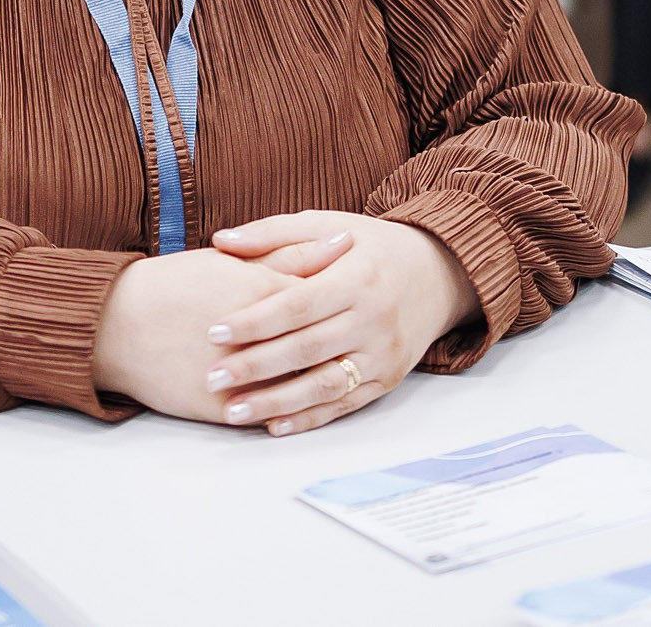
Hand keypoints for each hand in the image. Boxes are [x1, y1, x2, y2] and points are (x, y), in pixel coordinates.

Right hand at [89, 240, 347, 421]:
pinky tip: (304, 406)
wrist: (116, 324)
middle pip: (320, 348)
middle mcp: (258, 341)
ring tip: (342, 373)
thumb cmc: (172, 285)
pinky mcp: (223, 411)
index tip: (370, 296)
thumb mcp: (232, 262)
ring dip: (324, 383)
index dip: (351, 301)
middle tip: (369, 339)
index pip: (325, 302)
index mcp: (262, 295)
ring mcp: (241, 380)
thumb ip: (291, 252)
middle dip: (347, 345)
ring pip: (300, 388)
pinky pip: (269, 416)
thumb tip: (342, 243)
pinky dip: (290, 413)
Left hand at [202, 211, 478, 437]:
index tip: (214, 332)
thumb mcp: (328, 224)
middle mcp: (374, 319)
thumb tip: (220, 240)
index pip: (298, 304)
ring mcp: (383, 354)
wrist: (439, 274)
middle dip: (256, 366)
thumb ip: (273, 232)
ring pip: (325, 384)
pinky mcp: (388, 379)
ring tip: (233, 411)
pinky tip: (273, 425)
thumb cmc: (371, 247)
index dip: (255, 320)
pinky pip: (345, 404)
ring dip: (277, 402)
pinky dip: (309, 418)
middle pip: (307, 348)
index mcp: (357, 278)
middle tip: (212, 378)